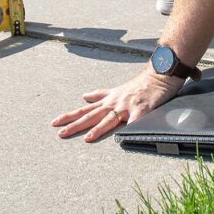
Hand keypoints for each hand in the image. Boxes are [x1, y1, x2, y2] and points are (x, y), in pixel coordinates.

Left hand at [51, 65, 185, 141]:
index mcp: (108, 99)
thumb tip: (84, 97)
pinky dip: (130, 128)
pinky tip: (125, 136)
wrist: (158, 75)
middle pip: (92, 115)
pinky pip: (135, 120)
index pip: (85, 109)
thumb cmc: (138, 85)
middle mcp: (114, 102)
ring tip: (87, 138)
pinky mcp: (142, 109)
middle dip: (75, 125)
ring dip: (98, 128)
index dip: (71, 116)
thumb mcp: (116, 89)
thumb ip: (101, 94)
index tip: (55, 123)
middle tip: (60, 133)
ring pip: (110, 119)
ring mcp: (127, 105)